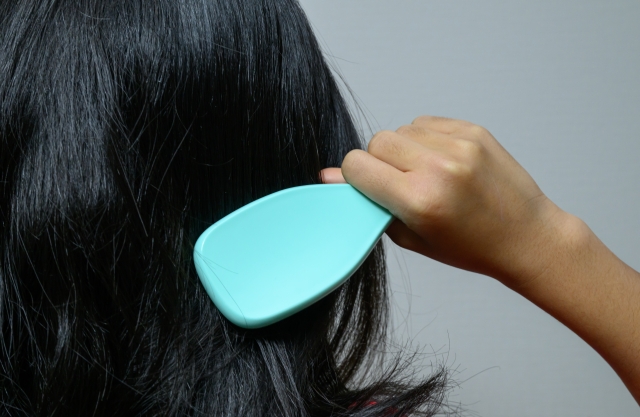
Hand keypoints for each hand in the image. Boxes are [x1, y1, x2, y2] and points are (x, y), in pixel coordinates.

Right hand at [322, 116, 567, 287]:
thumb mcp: (412, 237)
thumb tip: (329, 176)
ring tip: (426, 174)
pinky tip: (442, 162)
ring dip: (403, 150)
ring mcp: (459, 145)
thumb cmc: (470, 246)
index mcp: (419, 200)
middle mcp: (438, 167)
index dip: (356, 177)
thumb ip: (369, 204)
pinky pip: (426, 123)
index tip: (368, 188)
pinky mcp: (473, 130)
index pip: (357, 165)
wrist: (527, 236)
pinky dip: (425, 140)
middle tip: (401, 185)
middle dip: (380, 162)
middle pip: (376, 142)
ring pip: (400, 130)